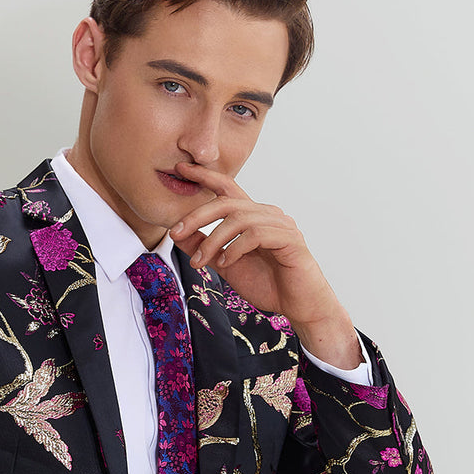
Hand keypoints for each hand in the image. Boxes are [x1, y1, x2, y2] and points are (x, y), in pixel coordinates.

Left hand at [169, 162, 362, 369]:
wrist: (298, 305)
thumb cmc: (266, 283)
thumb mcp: (225, 265)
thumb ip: (204, 248)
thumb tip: (177, 234)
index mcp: (252, 217)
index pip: (227, 188)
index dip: (205, 176)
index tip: (181, 168)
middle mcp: (267, 215)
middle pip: (227, 202)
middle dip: (197, 216)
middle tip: (175, 232)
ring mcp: (280, 225)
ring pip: (239, 218)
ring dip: (213, 241)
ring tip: (200, 263)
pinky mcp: (290, 240)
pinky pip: (256, 234)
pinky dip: (236, 248)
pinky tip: (226, 263)